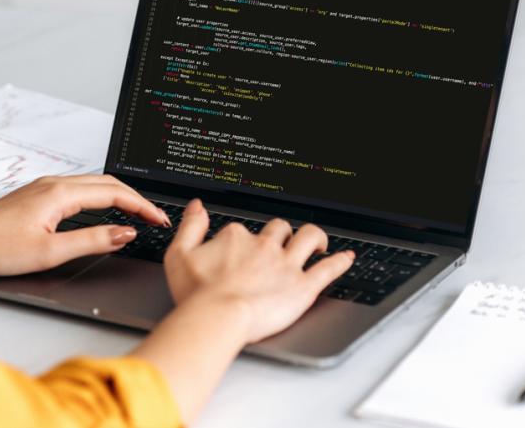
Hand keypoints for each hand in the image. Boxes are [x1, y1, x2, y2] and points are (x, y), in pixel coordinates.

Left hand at [0, 175, 170, 275]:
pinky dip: (101, 197)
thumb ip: (92, 240)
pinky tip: (104, 210)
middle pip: (107, 183)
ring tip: (137, 214)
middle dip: (136, 198)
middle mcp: (54, 183)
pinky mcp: (38, 194)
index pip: (114, 193)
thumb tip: (124, 233)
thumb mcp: (51, 252)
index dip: (142, 206)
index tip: (159, 219)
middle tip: (156, 217)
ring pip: (93, 183)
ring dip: (119, 196)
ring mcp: (45, 186)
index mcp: (60, 194)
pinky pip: (79, 188)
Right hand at [163, 199, 353, 343]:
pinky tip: (346, 257)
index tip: (238, 252)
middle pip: (279, 229)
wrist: (217, 317)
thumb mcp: (178, 254)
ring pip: (308, 238)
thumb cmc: (196, 293)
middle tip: (282, 243)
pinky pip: (328, 269)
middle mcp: (264, 246)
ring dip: (315, 237)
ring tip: (318, 241)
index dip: (241, 241)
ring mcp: (285, 265)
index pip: (242, 230)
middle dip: (281, 233)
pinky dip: (339, 261)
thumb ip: (190, 226)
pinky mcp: (303, 286)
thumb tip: (197, 206)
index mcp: (236, 237)